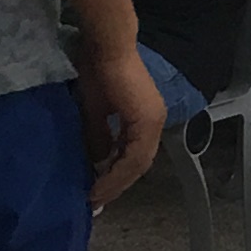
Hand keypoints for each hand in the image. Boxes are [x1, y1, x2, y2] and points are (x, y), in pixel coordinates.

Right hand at [74, 40, 165, 206]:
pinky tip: (101, 182)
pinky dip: (117, 171)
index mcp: (145, 119)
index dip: (118, 176)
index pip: (135, 155)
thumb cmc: (99, 72)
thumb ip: (100, 137)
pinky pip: (133, 155)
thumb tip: (99, 161)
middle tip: (96, 201)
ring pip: (138, 163)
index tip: (98, 191)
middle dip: (117, 184)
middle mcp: (154, 122)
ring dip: (117, 182)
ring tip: (96, 197)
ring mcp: (153, 121)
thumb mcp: (97, 111)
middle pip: (139, 164)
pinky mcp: (146, 120)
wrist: (106, 49)